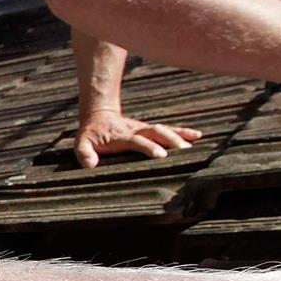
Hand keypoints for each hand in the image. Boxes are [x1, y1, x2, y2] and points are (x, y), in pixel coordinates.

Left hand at [74, 110, 201, 168]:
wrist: (99, 115)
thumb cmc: (91, 134)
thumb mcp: (82, 143)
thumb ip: (85, 153)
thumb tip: (90, 165)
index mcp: (122, 136)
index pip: (138, 141)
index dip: (149, 147)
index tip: (161, 155)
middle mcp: (137, 131)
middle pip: (156, 133)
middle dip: (170, 141)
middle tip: (184, 152)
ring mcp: (145, 129)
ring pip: (165, 130)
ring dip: (180, 136)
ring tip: (194, 145)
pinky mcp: (151, 130)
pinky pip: (169, 130)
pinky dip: (183, 131)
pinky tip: (197, 136)